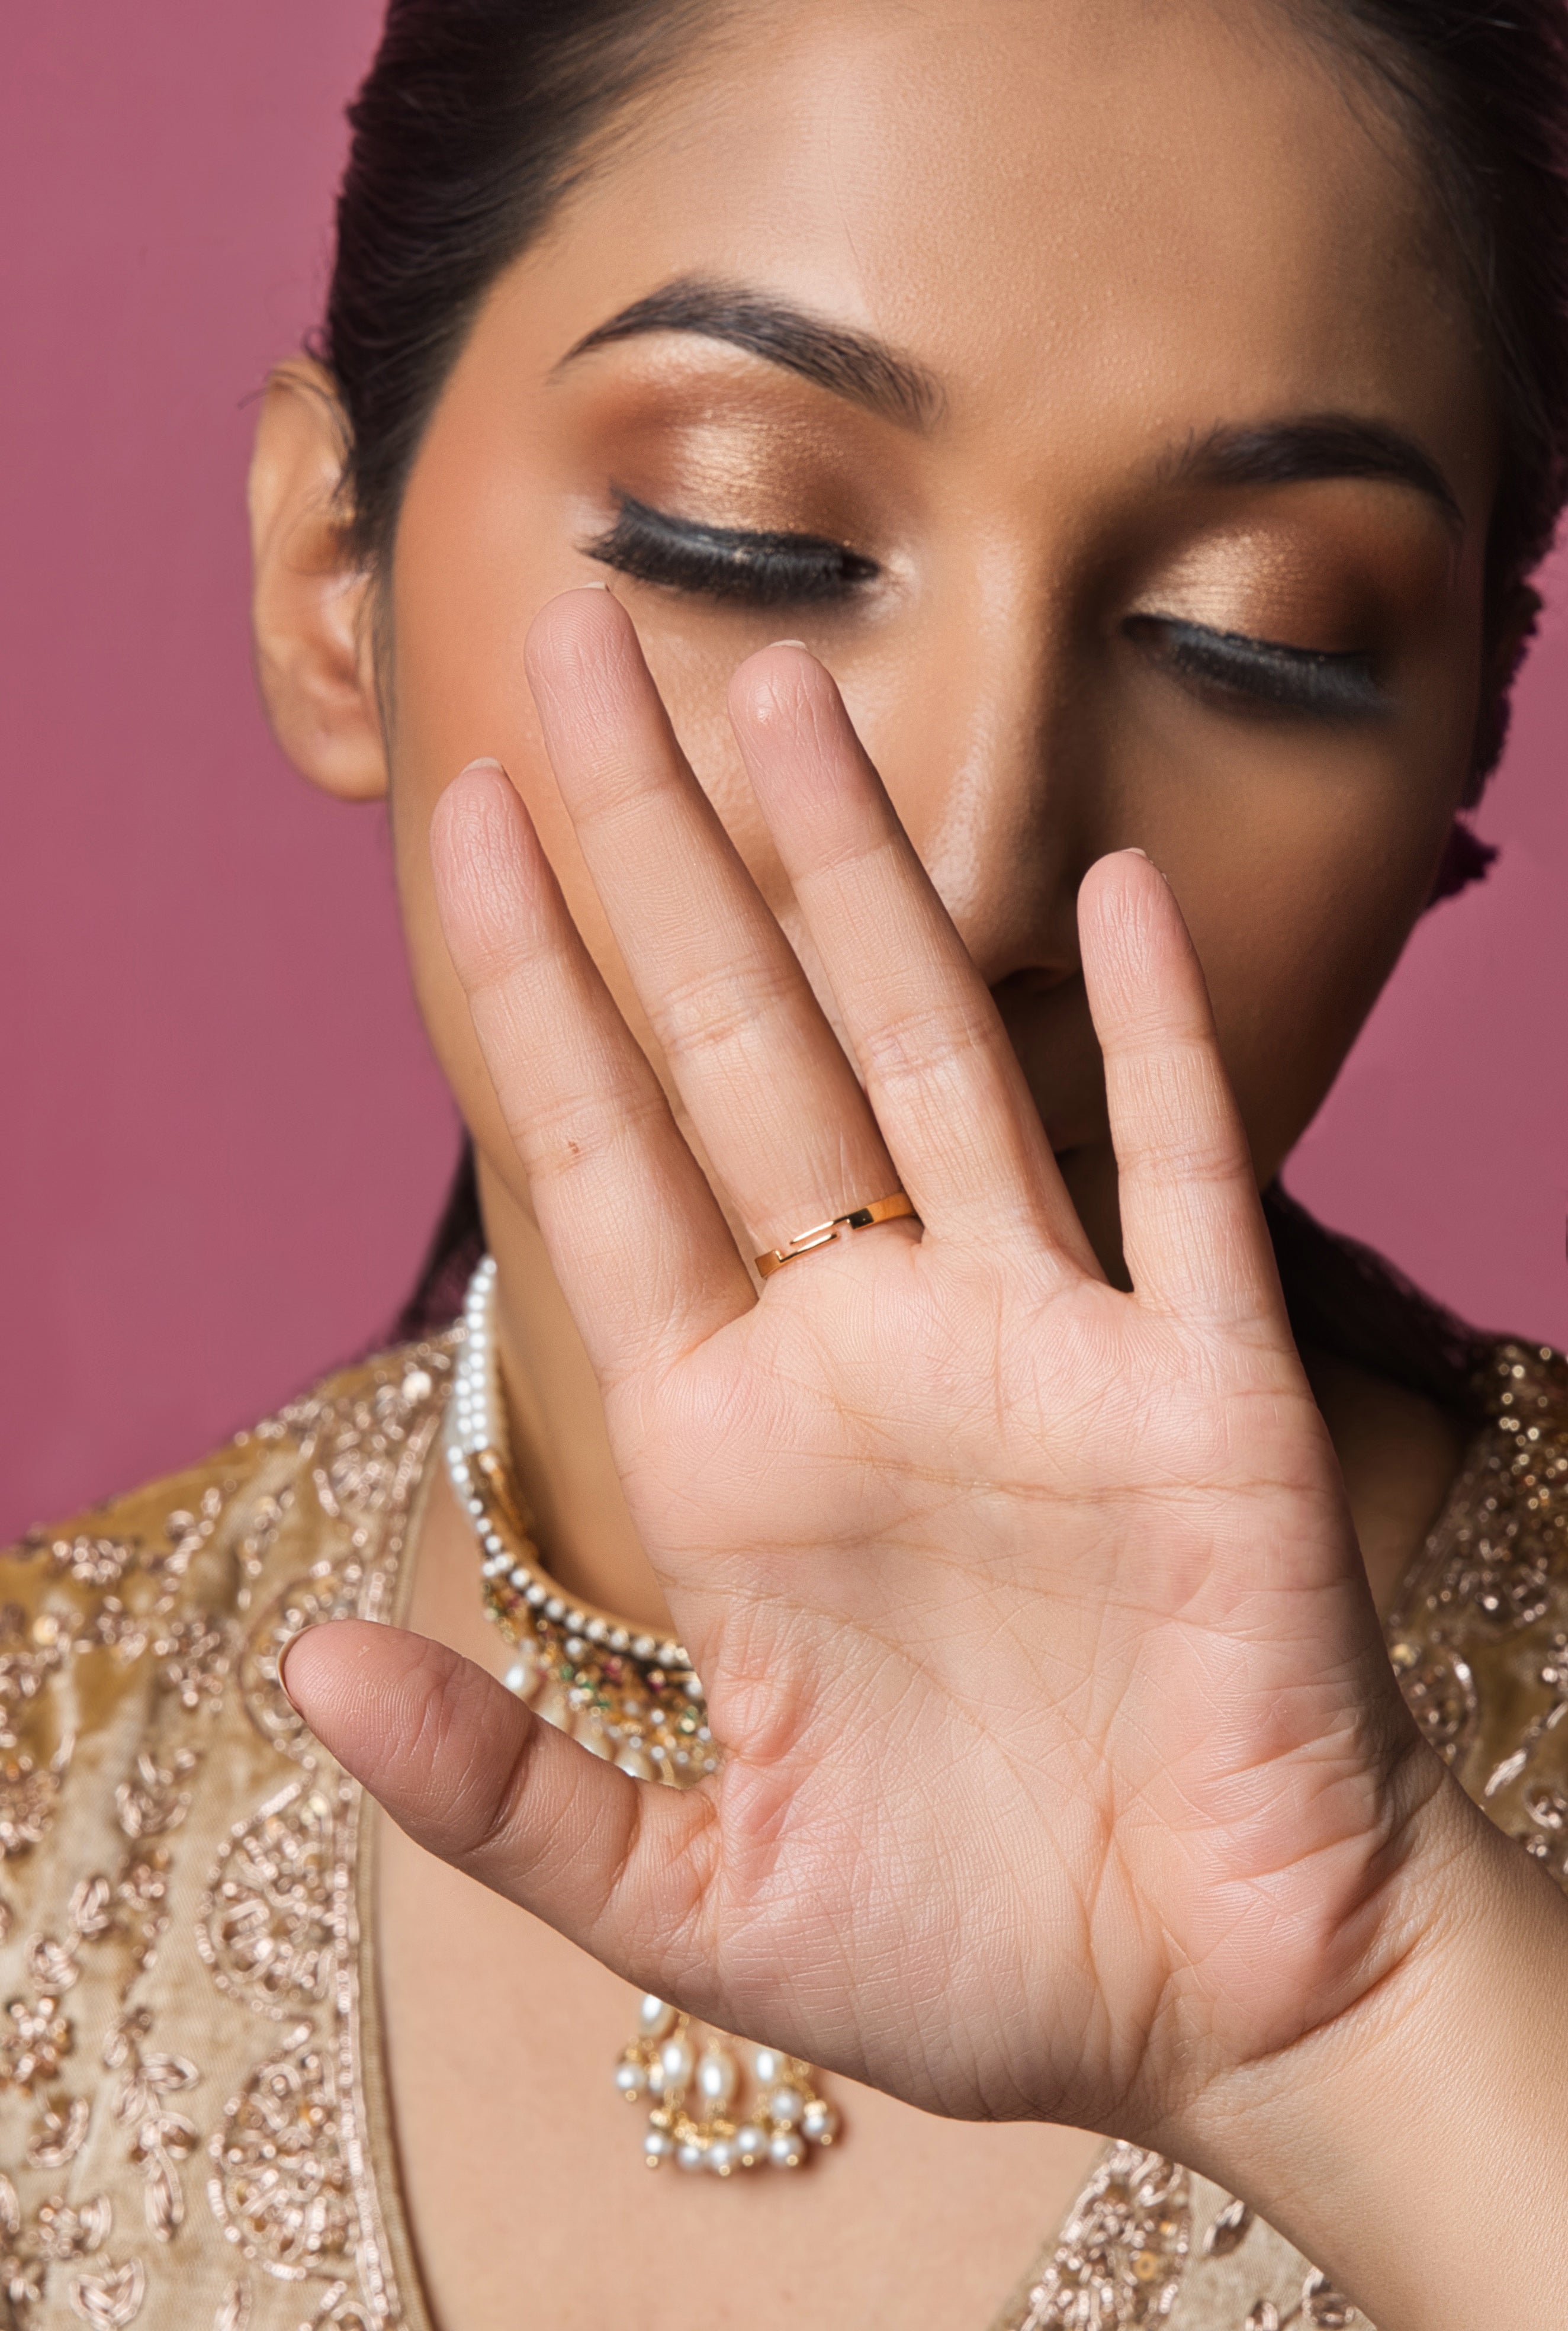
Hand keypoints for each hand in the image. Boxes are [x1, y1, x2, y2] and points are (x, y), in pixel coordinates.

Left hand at [287, 586, 1447, 2150]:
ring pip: (929, 1057)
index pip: (600, 1160)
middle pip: (737, 1046)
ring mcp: (1040, 1348)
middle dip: (653, 852)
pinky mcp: (1199, 1385)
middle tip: (583, 653)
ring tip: (785, 700)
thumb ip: (500, 1790)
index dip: (528, 985)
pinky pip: (1175, 1175)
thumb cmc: (972, 1954)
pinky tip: (1107, 896)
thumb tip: (306, 1667)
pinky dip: (1153, 1036)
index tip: (462, 817)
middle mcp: (868, 1352)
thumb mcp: (697, 1903)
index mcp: (733, 1450)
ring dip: (860, 881)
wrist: (1220, 1998)